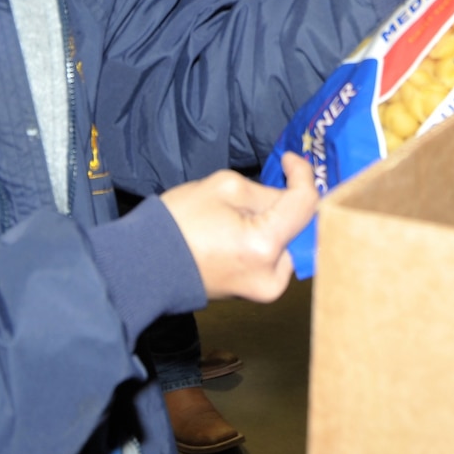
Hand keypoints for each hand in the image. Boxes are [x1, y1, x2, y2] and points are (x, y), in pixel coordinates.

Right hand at [159, 152, 317, 301]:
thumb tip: (286, 194)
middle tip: (275, 180)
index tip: (290, 160)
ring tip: (250, 209)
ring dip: (280, 221)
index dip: (302, 176)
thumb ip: (266, 191)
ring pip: (290, 242)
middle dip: (289, 202)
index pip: (305, 205)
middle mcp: (272, 275)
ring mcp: (266, 289)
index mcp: (263, 246)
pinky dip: (271, 238)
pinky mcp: (258, 292)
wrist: (148, 264)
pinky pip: (277, 257)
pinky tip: (248, 227)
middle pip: (301, 226)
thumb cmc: (178, 224)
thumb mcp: (225, 187)